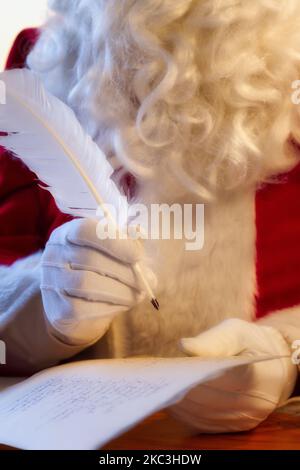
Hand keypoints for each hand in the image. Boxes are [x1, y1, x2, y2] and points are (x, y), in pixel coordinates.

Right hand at [41, 218, 154, 344]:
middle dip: (124, 271)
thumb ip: (126, 240)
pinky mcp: (56, 308)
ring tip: (139, 295)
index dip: (112, 241)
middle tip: (150, 281)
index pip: (84, 230)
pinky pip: (82, 308)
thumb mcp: (113, 250)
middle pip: (88, 259)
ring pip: (86, 284)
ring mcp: (51, 282)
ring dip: (120, 291)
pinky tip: (122, 305)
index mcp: (68, 233)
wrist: (76, 302)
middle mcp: (54, 255)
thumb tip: (139, 232)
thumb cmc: (100, 268)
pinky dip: (109, 307)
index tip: (137, 255)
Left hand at [169, 319, 296, 432]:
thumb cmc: (250, 344)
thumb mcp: (235, 331)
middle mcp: (253, 403)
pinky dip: (186, 412)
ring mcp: (244, 419)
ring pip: (204, 415)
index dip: (196, 374)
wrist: (272, 367)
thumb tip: (184, 346)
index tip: (174, 366)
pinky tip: (172, 398)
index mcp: (257, 374)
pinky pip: (205, 424)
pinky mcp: (236, 427)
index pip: (222, 377)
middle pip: (209, 399)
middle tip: (160, 376)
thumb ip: (212, 340)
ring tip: (161, 386)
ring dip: (180, 402)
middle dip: (182, 387)